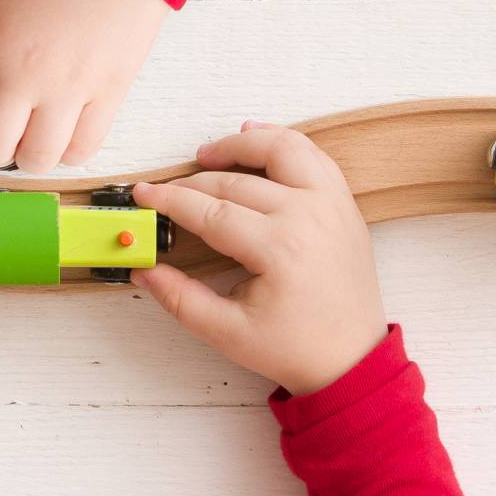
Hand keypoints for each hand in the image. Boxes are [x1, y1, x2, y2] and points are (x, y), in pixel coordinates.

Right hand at [130, 123, 387, 396]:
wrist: (351, 359)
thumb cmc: (296, 348)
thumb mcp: (227, 332)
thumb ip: (180, 299)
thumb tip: (144, 269)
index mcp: (280, 249)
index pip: (210, 211)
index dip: (170, 200)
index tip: (144, 195)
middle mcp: (309, 216)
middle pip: (235, 182)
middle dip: (192, 183)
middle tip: (164, 192)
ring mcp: (331, 204)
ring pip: (280, 149)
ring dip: (239, 146)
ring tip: (206, 154)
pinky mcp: (342, 203)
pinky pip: (311, 155)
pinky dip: (281, 140)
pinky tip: (254, 137)